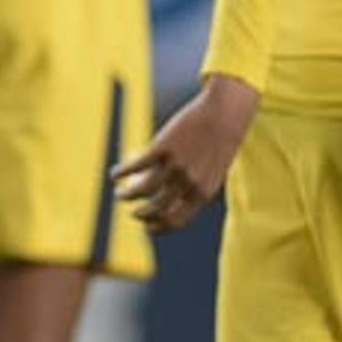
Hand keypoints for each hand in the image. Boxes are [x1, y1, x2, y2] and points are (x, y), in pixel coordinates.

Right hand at [111, 75, 260, 232]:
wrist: (225, 115)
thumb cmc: (219, 143)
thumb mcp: (210, 170)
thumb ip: (193, 186)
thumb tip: (169, 197)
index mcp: (203, 193)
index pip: (176, 221)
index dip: (158, 227)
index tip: (146, 227)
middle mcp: (188, 183)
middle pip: (156, 208)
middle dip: (140, 214)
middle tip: (132, 212)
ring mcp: (175, 165)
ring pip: (142, 190)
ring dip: (126, 195)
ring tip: (119, 194)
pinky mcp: (162, 147)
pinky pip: (136, 166)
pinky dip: (122, 172)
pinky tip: (115, 174)